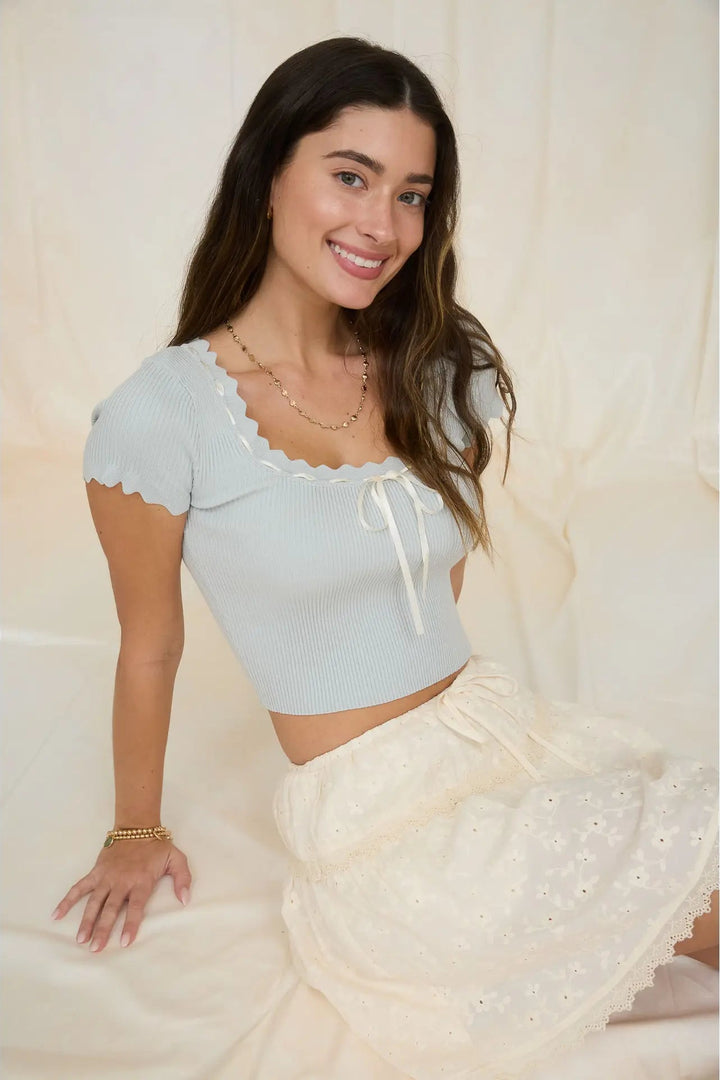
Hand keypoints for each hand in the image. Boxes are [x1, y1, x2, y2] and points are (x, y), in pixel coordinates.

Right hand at [51, 838, 191, 951]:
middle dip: (103, 929)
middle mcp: (121, 881)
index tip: (124, 942)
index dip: (130, 924)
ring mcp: (106, 877)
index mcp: (141, 881)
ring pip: (94, 902)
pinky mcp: (96, 872)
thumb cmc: (157, 847)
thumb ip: (183, 879)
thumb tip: (185, 900)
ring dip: (86, 921)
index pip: (135, 907)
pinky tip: (57, 914)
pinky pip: (79, 887)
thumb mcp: (177, 859)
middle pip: (110, 909)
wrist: (137, 826)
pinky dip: (67, 900)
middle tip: (96, 948)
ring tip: (81, 939)